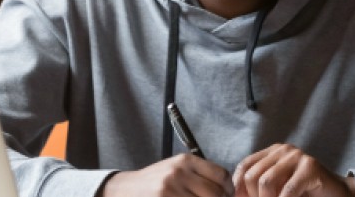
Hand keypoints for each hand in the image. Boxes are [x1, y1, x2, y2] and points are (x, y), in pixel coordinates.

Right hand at [99, 153, 233, 196]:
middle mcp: (178, 173)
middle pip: (215, 194)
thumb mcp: (176, 170)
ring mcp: (170, 190)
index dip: (228, 189)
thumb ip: (199, 176)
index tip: (226, 195)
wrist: (126, 190)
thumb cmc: (156, 183)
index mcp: (185, 160)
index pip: (221, 175)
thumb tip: (226, 192)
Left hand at [233, 144, 354, 196]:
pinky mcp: (310, 167)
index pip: (245, 166)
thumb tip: (237, 196)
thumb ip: (261, 187)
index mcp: (272, 152)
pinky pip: (288, 190)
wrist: (338, 193)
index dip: (238, 187)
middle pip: (253, 176)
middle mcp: (283, 150)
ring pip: (267, 182)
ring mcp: (297, 156)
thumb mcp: (279, 188)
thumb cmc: (305, 193)